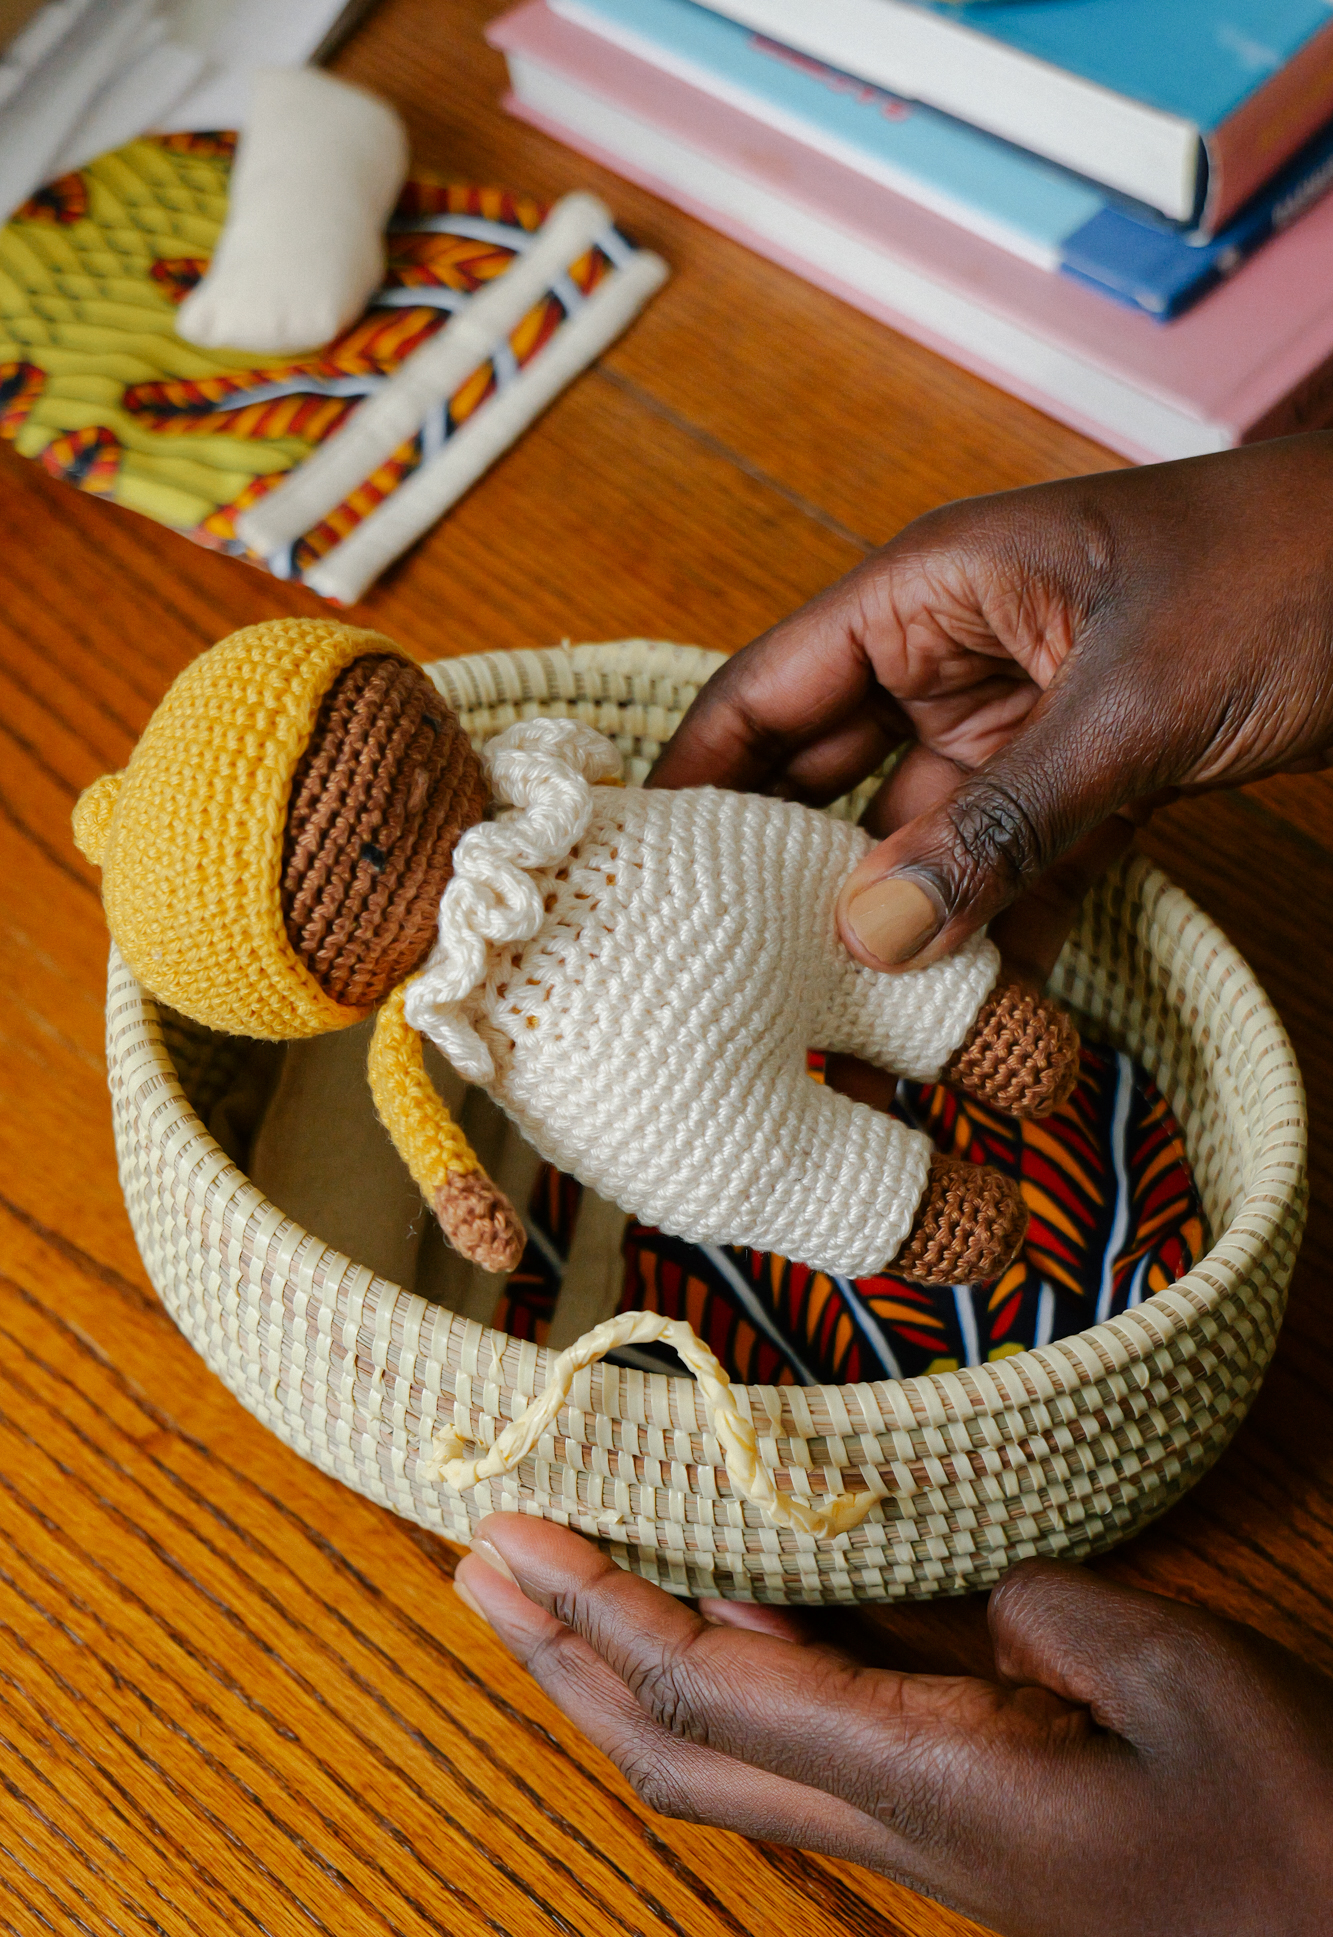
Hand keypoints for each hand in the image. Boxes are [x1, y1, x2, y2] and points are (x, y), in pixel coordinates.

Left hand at [455, 1519, 1332, 1936]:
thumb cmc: (1287, 1835)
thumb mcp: (1179, 1681)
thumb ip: (1042, 1613)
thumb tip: (958, 1598)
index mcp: (929, 1786)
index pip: (712, 1691)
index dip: (604, 1610)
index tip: (516, 1534)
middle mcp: (893, 1816)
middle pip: (674, 1745)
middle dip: (563, 1655)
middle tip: (477, 1561)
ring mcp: (919, 1823)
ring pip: (724, 1747)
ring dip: (623, 1663)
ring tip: (551, 1581)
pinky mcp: (958, 1810)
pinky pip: (803, 1729)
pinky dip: (728, 1662)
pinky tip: (719, 1605)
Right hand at [652, 435, 1332, 975]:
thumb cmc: (1290, 570)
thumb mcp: (1130, 702)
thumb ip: (999, 824)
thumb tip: (869, 941)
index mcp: (928, 595)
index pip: (765, 695)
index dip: (693, 783)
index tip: (631, 886)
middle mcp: (952, 661)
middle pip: (823, 782)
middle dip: (776, 877)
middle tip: (712, 988)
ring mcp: (1019, 728)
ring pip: (919, 845)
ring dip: (893, 929)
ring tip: (828, 1031)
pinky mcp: (1086, 785)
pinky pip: (1011, 873)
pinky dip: (994, 939)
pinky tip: (964, 1026)